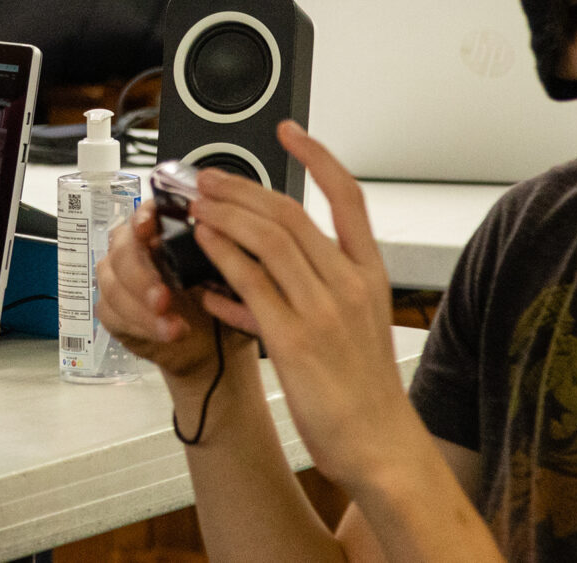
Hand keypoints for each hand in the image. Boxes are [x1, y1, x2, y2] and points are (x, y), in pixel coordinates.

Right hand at [95, 200, 256, 386]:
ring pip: (112, 285)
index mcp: (161, 230)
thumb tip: (219, 235)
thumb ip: (218, 253)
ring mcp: (117, 277)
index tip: (148, 228)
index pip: (144, 214)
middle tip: (163, 298)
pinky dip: (140, 325)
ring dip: (141, 307)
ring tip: (171, 326)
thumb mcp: (225, 274)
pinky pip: (111, 312)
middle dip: (141, 277)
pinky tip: (165, 333)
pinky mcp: (111, 308)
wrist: (212, 342)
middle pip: (122, 251)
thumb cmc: (217, 301)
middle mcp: (133, 248)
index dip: (142, 218)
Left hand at [180, 123, 428, 493]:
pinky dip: (223, 258)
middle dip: (241, 188)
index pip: (349, 198)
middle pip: (291, 212)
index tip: (289, 130)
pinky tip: (203, 247)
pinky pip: (251, 284)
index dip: (317, 157)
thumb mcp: (349, 329)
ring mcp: (324, 310)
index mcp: (369, 275)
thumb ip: (298, 296)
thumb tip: (239, 282)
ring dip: (224, 214)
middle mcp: (350, 284)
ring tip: (196, 203)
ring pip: (267, 239)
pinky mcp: (295, 339)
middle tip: (207, 177)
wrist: (381, 446)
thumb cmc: (363, 391)